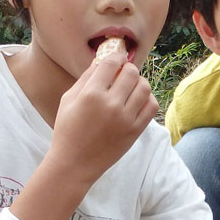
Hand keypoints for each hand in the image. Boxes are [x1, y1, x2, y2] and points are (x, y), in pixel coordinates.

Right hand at [9, 50, 158, 219]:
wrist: (75, 163)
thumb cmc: (67, 130)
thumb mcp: (68, 100)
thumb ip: (85, 78)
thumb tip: (101, 61)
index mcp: (91, 95)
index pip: (111, 63)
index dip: (115, 57)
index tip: (116, 58)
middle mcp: (111, 105)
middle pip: (131, 73)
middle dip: (128, 69)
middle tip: (123, 73)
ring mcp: (126, 119)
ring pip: (144, 87)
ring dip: (139, 82)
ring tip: (131, 86)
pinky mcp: (135, 130)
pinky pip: (151, 106)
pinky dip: (148, 99)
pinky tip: (137, 100)